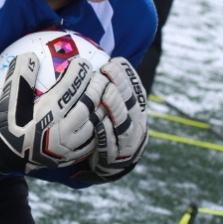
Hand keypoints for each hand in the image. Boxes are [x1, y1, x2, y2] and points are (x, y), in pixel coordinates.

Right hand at [0, 54, 101, 178]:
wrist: (8, 156)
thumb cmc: (9, 124)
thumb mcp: (7, 99)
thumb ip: (19, 77)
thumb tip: (31, 55)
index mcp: (45, 114)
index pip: (68, 88)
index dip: (79, 73)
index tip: (84, 63)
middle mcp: (59, 130)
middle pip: (87, 105)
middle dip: (97, 87)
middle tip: (102, 75)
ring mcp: (67, 146)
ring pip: (93, 123)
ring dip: (101, 106)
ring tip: (106, 93)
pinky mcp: (71, 156)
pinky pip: (93, 141)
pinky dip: (99, 127)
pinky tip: (102, 117)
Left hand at [84, 58, 147, 182]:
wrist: (110, 162)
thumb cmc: (106, 126)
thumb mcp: (109, 106)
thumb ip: (104, 87)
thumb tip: (86, 62)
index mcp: (136, 108)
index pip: (135, 88)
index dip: (126, 75)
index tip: (114, 61)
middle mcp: (136, 123)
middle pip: (131, 102)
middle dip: (121, 85)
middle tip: (107, 72)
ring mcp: (128, 141)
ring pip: (125, 123)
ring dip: (116, 107)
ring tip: (106, 93)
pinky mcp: (116, 157)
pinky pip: (113, 146)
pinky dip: (108, 135)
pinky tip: (99, 124)